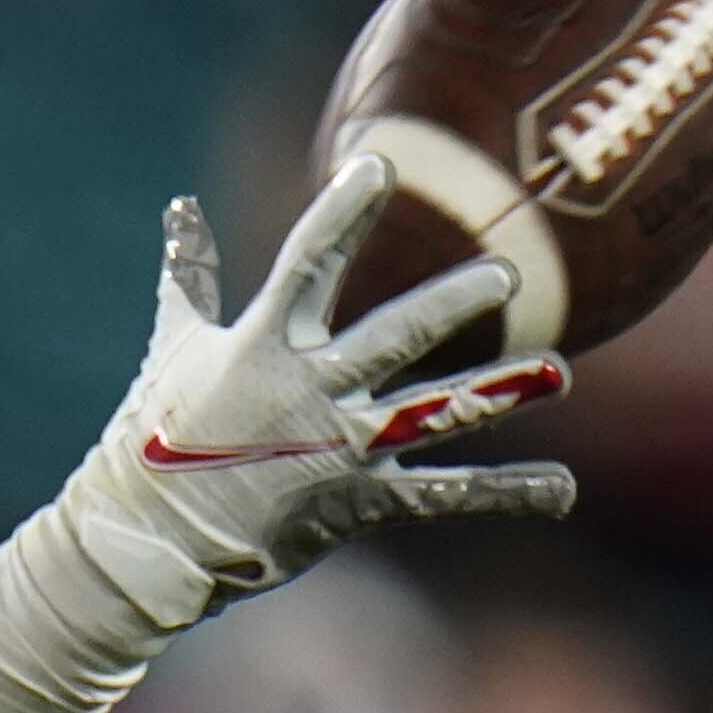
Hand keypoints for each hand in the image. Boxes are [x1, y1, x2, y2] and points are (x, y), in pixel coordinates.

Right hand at [0, 152, 574, 712]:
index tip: (379, 169)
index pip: (308, 262)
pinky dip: (506, 493)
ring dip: (498, 393)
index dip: (342, 214)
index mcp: (263, 343)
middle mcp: (310, 392)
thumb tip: (179, 206)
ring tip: (559, 372)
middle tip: (508, 272)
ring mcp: (340, 449)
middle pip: (394, 335)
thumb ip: (189, 274)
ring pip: (432, 414)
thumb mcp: (172, 346)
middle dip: (452, 304)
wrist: (149, 544)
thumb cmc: (155, 437)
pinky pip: (444, 496)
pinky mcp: (361, 502)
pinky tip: (562, 489)